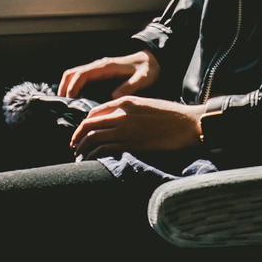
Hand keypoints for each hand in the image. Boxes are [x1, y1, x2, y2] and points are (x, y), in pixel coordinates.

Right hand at [58, 49, 159, 98]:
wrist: (152, 60)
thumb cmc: (148, 69)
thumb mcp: (143, 78)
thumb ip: (129, 86)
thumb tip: (113, 96)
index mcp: (105, 67)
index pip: (82, 74)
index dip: (73, 87)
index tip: (69, 101)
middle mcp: (98, 67)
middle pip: (71, 74)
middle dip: (64, 88)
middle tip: (63, 106)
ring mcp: (97, 70)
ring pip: (73, 76)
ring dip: (66, 88)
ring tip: (65, 106)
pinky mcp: (99, 75)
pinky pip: (80, 79)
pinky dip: (73, 88)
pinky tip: (75, 102)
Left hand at [71, 97, 206, 159]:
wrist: (188, 124)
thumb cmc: (171, 115)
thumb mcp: (146, 105)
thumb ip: (128, 110)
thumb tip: (115, 121)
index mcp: (125, 102)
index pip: (95, 112)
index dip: (85, 124)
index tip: (81, 133)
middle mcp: (122, 114)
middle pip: (89, 124)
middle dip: (78, 136)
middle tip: (74, 145)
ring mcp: (126, 129)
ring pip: (93, 137)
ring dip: (82, 147)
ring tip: (79, 155)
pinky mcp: (132, 144)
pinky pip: (104, 149)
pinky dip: (93, 154)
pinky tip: (91, 159)